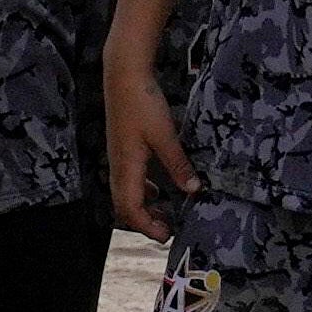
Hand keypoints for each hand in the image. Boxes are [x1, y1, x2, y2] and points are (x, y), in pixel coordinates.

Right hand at [105, 53, 197, 236]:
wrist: (124, 76)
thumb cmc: (142, 103)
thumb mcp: (165, 135)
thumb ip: (178, 164)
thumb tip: (193, 189)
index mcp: (126, 167)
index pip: (130, 208)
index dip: (146, 226)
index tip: (166, 236)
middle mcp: (118, 167)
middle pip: (124, 206)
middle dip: (144, 222)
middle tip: (168, 231)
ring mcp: (118, 158)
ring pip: (126, 194)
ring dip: (143, 208)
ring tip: (165, 214)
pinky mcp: (123, 150)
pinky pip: (129, 181)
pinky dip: (142, 192)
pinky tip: (157, 189)